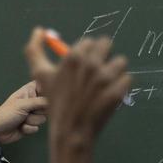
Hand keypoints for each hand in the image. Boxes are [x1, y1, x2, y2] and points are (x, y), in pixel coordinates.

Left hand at [0, 80, 48, 144]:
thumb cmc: (6, 114)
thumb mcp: (23, 105)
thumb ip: (40, 102)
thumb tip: (54, 99)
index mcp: (29, 91)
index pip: (44, 86)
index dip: (47, 91)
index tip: (45, 97)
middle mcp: (32, 101)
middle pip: (47, 105)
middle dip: (37, 111)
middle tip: (27, 111)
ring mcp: (32, 114)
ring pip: (43, 118)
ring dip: (31, 121)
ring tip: (21, 120)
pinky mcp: (31, 125)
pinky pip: (37, 127)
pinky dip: (29, 129)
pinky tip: (20, 128)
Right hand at [24, 28, 128, 152]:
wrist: (71, 132)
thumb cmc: (55, 103)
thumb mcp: (40, 75)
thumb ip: (34, 50)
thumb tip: (39, 29)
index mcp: (74, 57)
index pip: (89, 42)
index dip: (85, 55)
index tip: (81, 69)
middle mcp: (92, 63)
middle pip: (107, 44)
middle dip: (102, 57)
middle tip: (95, 75)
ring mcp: (107, 77)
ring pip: (120, 61)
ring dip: (114, 71)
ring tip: (104, 87)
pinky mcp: (119, 90)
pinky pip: (127, 79)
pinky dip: (121, 87)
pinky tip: (110, 97)